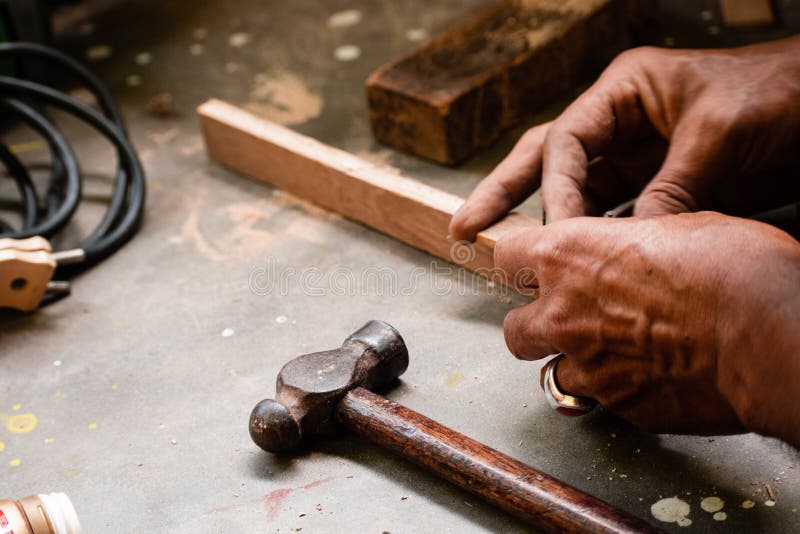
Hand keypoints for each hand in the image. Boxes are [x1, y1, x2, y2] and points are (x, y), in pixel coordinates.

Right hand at [450, 36, 799, 239]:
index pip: (566, 141)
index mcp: (623, 91)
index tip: (557, 234)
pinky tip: (571, 261)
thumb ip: (669, 187)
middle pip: (544, 159)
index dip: (554, 189)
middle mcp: (618, 121)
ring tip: (494, 249)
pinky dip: (589, 237)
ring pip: (571, 189)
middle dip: (501, 192)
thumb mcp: (719, 133)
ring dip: (539, 221)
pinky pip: (610, 212)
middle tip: (463, 228)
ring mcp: (634, 154)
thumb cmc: (779, 95)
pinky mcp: (654, 183)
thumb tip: (630, 244)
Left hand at [495, 212, 799, 444]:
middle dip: (534, 325)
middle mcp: (563, 314)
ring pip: (554, 372)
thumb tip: (632, 247)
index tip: (530, 269)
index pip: (506, 258)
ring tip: (613, 353)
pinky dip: (618, 389)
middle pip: (514, 328)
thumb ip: (632, 242)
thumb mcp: (679, 226)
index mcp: (568, 257)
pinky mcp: (619, 407)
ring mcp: (587, 367)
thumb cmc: (734, 270)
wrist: (770, 335)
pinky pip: (602, 399)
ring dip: (574, 363)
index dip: (518, 264)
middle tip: (566, 319)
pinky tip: (652, 375)